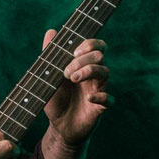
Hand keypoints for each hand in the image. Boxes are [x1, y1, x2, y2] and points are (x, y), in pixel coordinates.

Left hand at [40, 29, 112, 158]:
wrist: (59, 128)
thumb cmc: (56, 101)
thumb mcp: (48, 78)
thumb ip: (50, 55)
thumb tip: (51, 31)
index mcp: (83, 65)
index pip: (95, 46)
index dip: (89, 43)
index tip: (75, 51)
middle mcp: (93, 75)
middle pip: (100, 56)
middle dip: (83, 59)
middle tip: (66, 72)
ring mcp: (98, 90)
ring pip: (105, 72)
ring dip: (89, 71)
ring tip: (73, 78)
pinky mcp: (100, 108)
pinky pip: (109, 99)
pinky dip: (101, 96)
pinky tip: (90, 97)